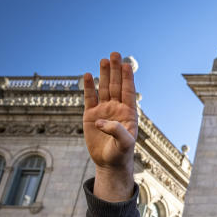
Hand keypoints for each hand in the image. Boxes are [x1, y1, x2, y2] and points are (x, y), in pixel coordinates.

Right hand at [83, 52, 137, 201]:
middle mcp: (116, 108)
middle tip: (114, 54)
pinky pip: (89, 98)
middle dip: (115, 70)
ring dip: (103, 74)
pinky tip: (88, 75)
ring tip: (103, 59)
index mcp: (128, 113)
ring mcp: (104, 110)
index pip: (127, 91)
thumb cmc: (121, 153)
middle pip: (116, 85)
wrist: (110, 162)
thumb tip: (101, 121)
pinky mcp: (91, 115)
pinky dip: (88, 87)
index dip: (127, 78)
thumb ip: (116, 131)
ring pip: (103, 88)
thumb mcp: (124, 144)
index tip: (126, 64)